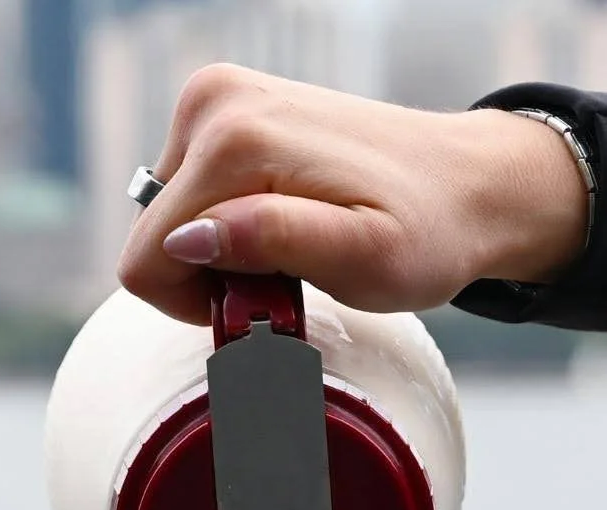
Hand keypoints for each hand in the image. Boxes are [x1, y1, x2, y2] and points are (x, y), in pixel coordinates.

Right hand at [118, 65, 589, 322]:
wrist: (467, 186)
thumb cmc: (424, 233)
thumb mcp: (361, 259)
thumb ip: (273, 242)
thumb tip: (189, 237)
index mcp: (234, 140)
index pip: (146, 260)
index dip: (193, 305)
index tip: (257, 299)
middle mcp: (215, 103)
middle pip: (152, 236)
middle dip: (206, 275)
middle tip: (282, 276)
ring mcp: (219, 99)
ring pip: (166, 218)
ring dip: (218, 252)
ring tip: (290, 248)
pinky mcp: (227, 109)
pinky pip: (188, 193)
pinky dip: (226, 224)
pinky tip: (282, 221)